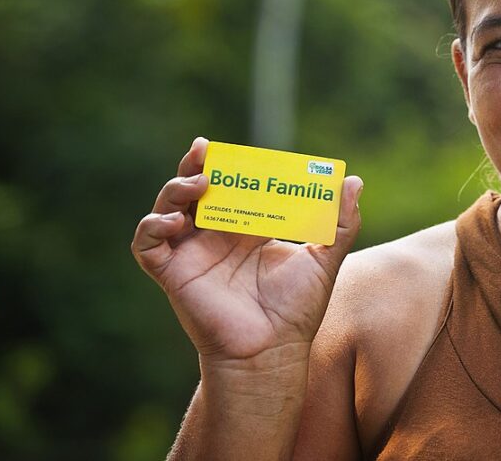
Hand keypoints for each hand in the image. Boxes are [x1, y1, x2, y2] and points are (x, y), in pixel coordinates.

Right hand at [132, 137, 362, 363]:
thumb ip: (342, 222)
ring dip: (175, 189)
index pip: (232, 185)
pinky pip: (146, 244)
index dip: (228, 165)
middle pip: (194, 189)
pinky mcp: (172, 273)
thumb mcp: (325, 259)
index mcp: (248, 228)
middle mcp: (216, 236)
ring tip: (198, 184)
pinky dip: (152, 227)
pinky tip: (175, 222)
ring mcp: (192, 253)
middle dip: (195, 166)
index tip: (234, 149)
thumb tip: (354, 181)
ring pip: (167, 207)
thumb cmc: (297, 310)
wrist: (272, 351)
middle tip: (204, 150)